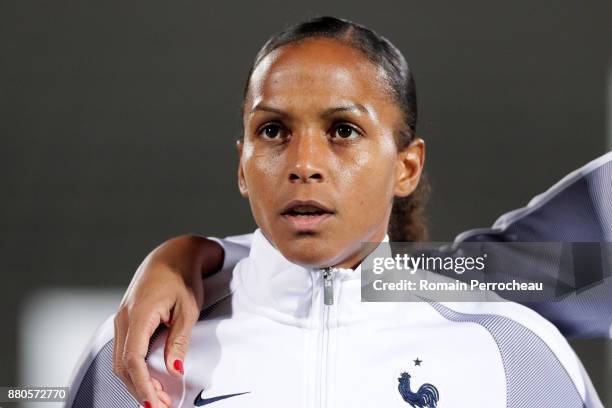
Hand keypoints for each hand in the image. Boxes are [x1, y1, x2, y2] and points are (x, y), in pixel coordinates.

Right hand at [112, 236, 223, 406]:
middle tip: (162, 406)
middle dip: (140, 389)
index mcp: (139, 314)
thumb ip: (179, 341)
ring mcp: (122, 319)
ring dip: (137, 381)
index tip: (155, 403)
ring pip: (120, 360)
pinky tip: (150, 378)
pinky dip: (134, 369)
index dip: (142, 385)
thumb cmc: (183, 278)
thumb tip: (175, 371)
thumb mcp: (188, 309)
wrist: (173, 254)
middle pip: (122, 365)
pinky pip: (124, 351)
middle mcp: (124, 318)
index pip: (132, 359)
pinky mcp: (127, 321)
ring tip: (159, 397)